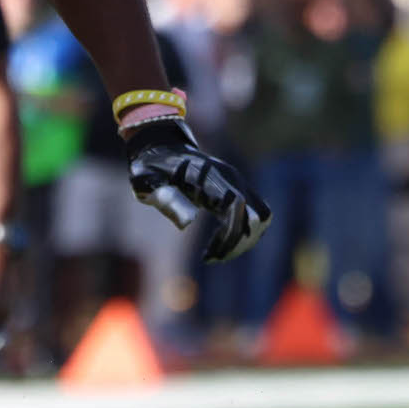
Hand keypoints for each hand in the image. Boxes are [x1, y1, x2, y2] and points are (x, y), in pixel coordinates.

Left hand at [124, 117, 267, 263]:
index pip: (236, 205)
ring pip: (261, 217)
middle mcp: (230, 177)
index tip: (209, 255)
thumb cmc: (151, 169)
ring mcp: (238, 182)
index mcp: (209, 175)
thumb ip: (166, 199)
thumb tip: (189, 222)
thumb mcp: (147, 183)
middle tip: (213, 257)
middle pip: (255, 216)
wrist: (162, 150)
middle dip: (237, 243)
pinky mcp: (239, 190)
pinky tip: (219, 243)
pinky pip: (254, 216)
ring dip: (244, 241)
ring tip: (217, 253)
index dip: (229, 234)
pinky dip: (243, 234)